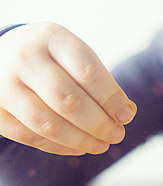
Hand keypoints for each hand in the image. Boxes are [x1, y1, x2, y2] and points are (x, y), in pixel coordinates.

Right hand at [0, 22, 136, 154]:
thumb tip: (125, 113)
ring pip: (47, 123)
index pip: (88, 72)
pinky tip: (80, 148)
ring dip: (81, 140)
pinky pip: (29, 136)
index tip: (127, 115)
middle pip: (67, 100)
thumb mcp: (74, 56)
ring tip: (102, 145)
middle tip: (117, 134)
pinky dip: (59, 147)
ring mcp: (3, 84)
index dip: (111, 98)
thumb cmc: (52, 59)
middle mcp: (23, 58)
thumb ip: (100, 81)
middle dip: (99, 123)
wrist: (2, 57)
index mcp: (51, 37)